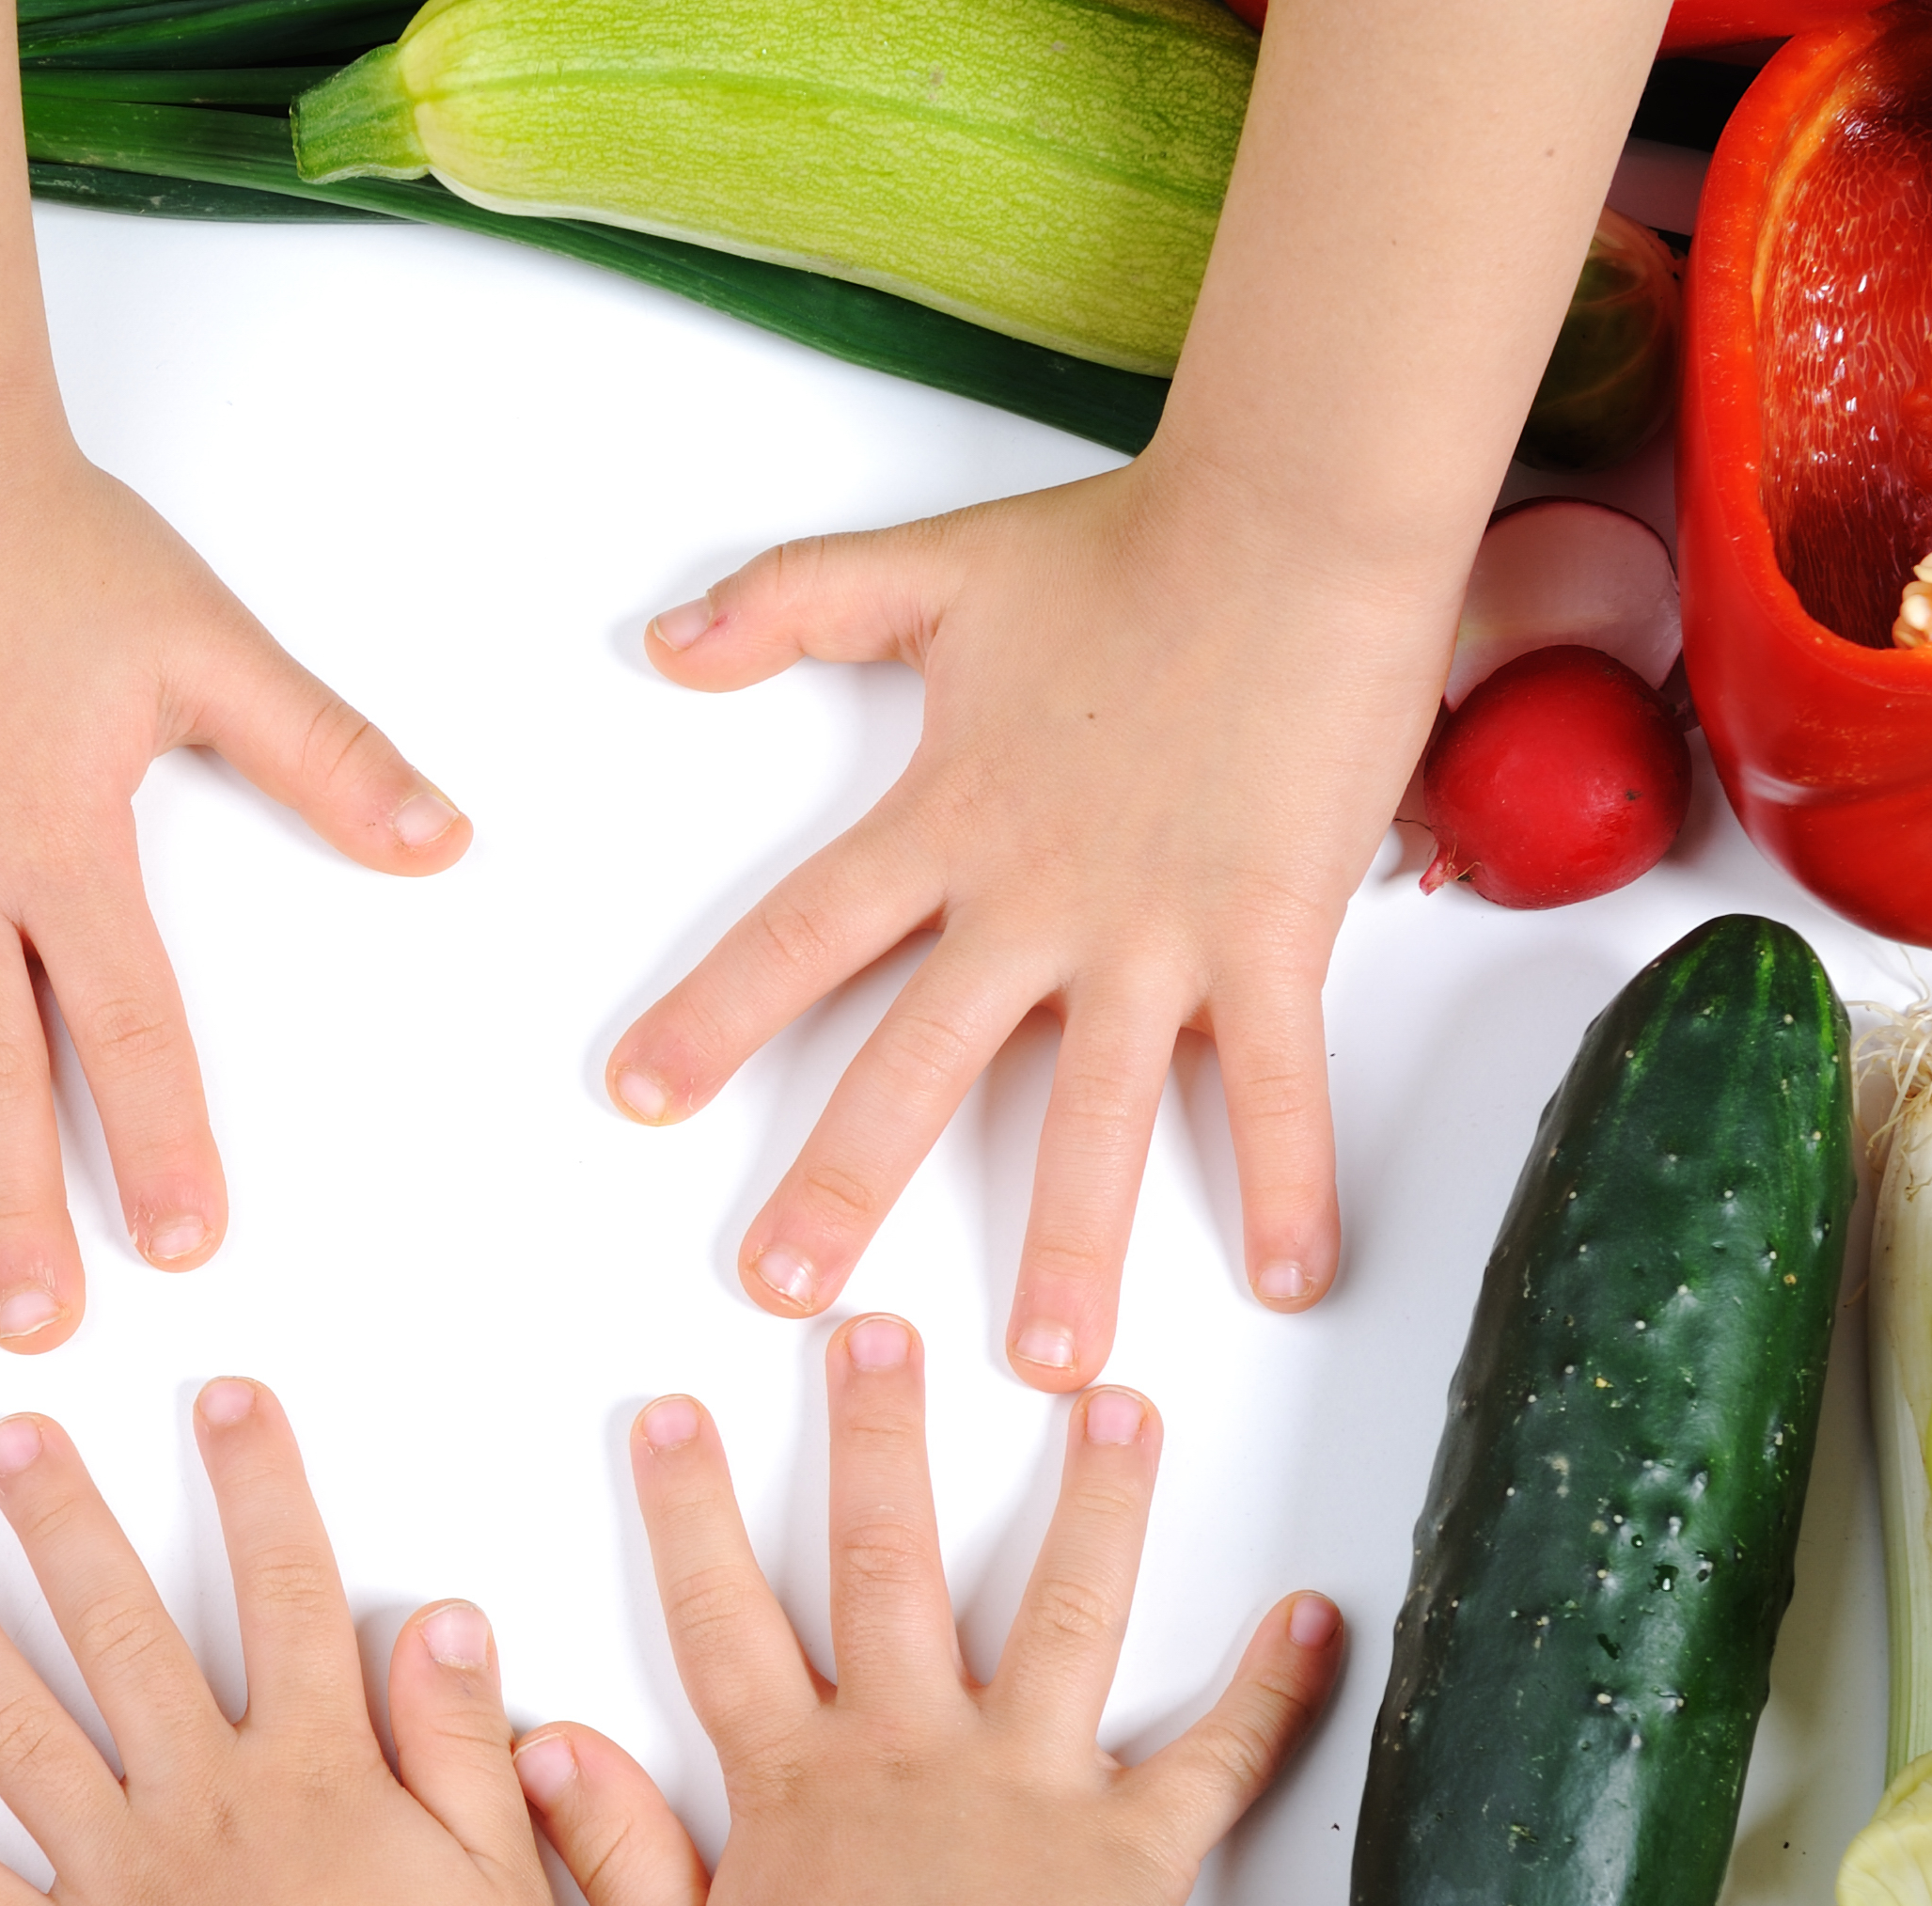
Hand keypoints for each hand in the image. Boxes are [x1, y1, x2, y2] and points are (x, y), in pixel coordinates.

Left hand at [0, 1377, 559, 1905]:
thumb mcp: (500, 1889)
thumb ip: (461, 1747)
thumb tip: (442, 1620)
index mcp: (315, 1778)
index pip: (288, 1594)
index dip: (260, 1486)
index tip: (224, 1399)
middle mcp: (202, 1807)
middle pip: (122, 1632)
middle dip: (63, 1519)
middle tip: (7, 1434)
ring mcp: (117, 1887)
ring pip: (19, 1734)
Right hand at [518, 1313, 1338, 1905]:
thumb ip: (615, 1851)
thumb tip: (545, 1749)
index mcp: (797, 1788)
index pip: (723, 1622)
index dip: (691, 1515)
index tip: (675, 1419)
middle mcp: (912, 1754)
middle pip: (885, 1563)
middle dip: (879, 1435)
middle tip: (878, 1332)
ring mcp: (1029, 1786)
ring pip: (1062, 1612)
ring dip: (1095, 1500)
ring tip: (1115, 1403)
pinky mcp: (1133, 1845)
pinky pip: (1216, 1758)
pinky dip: (1271, 1691)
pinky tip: (1314, 1621)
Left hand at [610, 451, 1451, 1388]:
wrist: (1295, 515)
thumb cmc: (1129, 544)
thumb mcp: (932, 567)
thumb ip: (789, 603)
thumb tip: (659, 642)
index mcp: (947, 820)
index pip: (801, 936)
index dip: (715, 1015)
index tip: (636, 1097)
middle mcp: (1037, 899)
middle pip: (917, 1063)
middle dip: (845, 1182)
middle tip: (785, 1294)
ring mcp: (1156, 928)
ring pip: (1098, 1113)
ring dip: (1073, 1243)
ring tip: (1047, 1363)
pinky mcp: (1272, 932)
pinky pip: (1281, 1078)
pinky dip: (1291, 1178)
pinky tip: (1292, 1278)